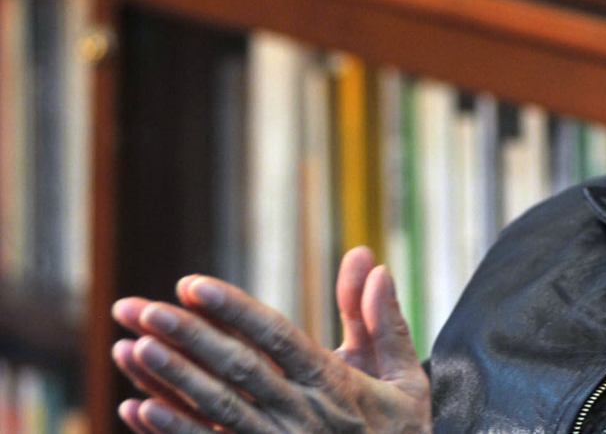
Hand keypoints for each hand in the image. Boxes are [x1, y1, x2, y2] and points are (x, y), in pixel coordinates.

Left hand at [111, 247, 430, 432]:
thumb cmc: (399, 432)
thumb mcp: (403, 377)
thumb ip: (381, 319)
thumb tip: (369, 260)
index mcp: (333, 384)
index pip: (276, 338)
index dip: (233, 311)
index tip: (191, 285)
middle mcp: (301, 415)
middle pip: (237, 369)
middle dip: (186, 337)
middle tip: (138, 308)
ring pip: (216, 409)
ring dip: (169, 379)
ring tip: (130, 346)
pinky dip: (173, 430)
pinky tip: (137, 408)